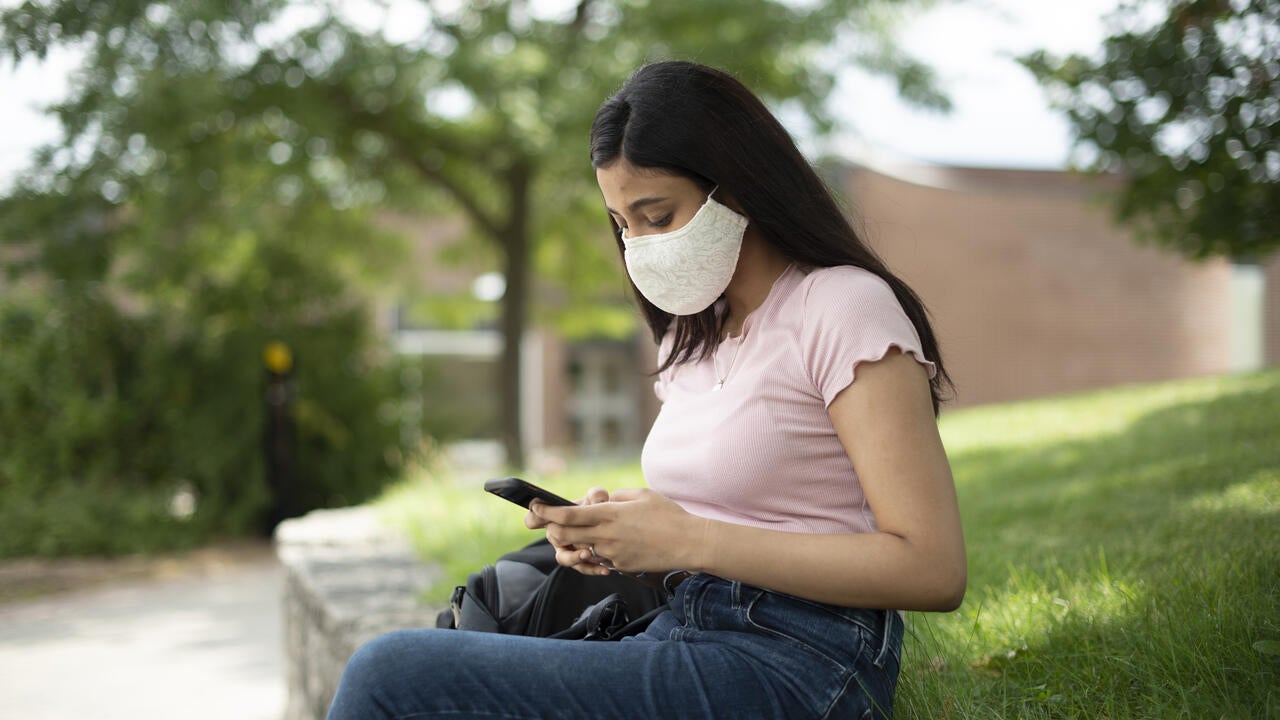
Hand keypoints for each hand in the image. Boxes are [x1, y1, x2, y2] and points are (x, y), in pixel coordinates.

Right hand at [525, 487, 612, 573]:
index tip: (537, 509)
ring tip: (586, 554)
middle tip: (569, 534)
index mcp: (555, 517)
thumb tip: (597, 499)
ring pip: (564, 557)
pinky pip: (581, 567)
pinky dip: (592, 569)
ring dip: (574, 557)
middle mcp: (557, 534)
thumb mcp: (598, 500)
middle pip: (553, 537)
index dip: (534, 515)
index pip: (536, 517)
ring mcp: (567, 550)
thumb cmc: (599, 509)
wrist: (612, 529)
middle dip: (561, 536)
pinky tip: (605, 569)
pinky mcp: (579, 562)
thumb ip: (596, 496)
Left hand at [530, 488, 705, 576]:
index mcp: (610, 514)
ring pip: (579, 548)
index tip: (534, 506)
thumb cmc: (667, 515)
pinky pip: (598, 558)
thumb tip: (599, 500)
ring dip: (573, 540)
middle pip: (564, 535)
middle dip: (550, 528)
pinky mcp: (619, 566)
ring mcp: (611, 554)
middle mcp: (606, 535)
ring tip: (579, 531)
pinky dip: (594, 550)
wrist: (688, 544)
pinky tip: (606, 542)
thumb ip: (615, 497)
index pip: (568, 515)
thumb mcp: (640, 494)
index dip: (546, 512)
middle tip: (546, 521)